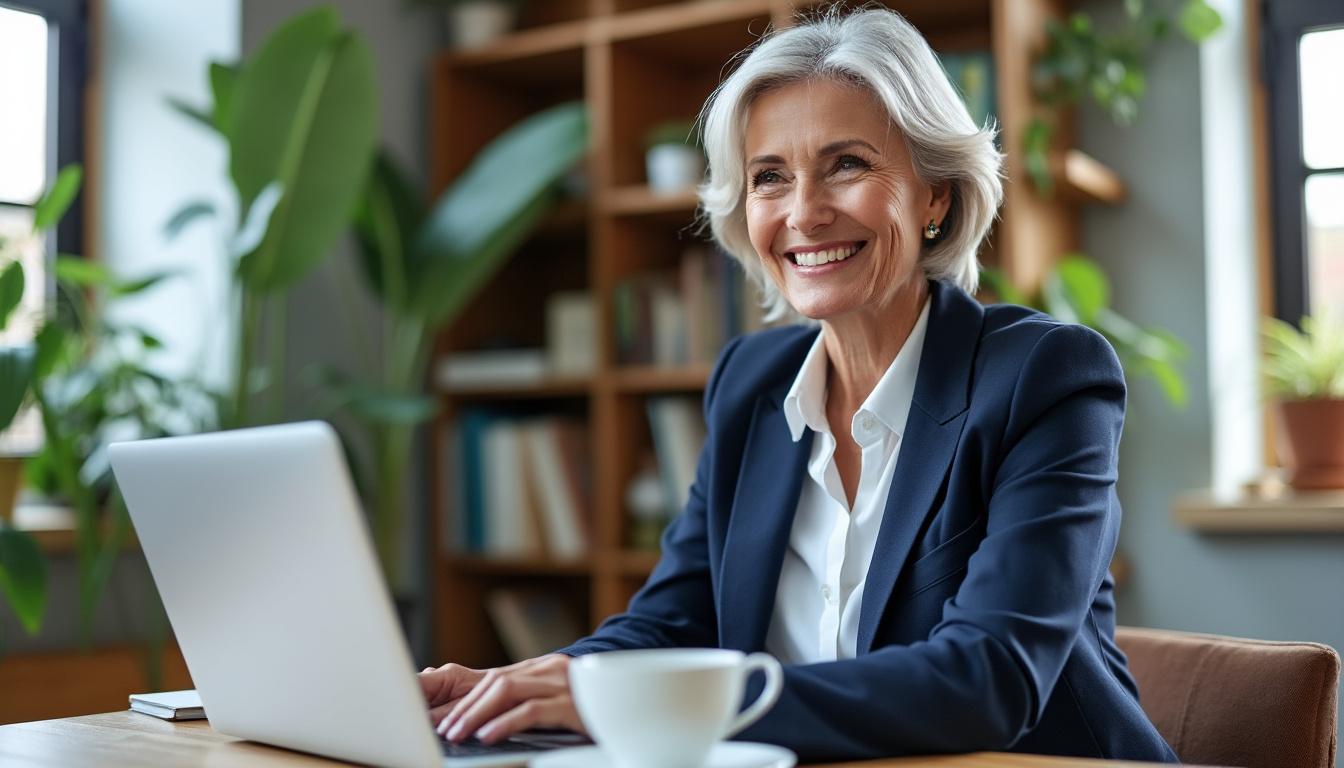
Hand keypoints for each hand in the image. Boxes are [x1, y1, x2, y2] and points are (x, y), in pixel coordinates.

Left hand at [419, 654, 585, 744]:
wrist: (641, 702)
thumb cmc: (596, 709)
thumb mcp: (558, 701)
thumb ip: (528, 703)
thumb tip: (487, 720)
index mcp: (545, 669)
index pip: (495, 679)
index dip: (466, 700)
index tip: (444, 720)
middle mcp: (552, 670)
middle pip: (497, 682)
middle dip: (465, 708)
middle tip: (444, 730)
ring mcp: (564, 685)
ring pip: (508, 690)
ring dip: (476, 714)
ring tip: (459, 734)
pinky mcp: (574, 705)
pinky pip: (532, 710)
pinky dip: (505, 722)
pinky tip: (488, 735)